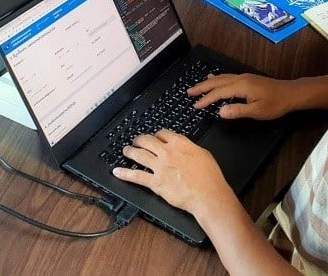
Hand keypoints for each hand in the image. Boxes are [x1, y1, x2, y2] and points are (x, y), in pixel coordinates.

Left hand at [112, 129, 235, 215]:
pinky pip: (136, 177)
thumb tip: (184, 148)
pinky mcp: (156, 183)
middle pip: (147, 141)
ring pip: (139, 155)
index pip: (163, 133)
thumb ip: (190, 148)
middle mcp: (167, 153)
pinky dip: (125, 174)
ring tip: (126, 150)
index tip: (155, 136)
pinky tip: (117, 171)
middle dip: (139, 139)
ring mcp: (160, 167)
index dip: (157, 134)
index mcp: (180, 144)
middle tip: (136, 140)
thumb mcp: (203, 154)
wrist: (207, 195)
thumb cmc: (209, 177)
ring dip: (130, 151)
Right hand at [188, 73, 293, 119]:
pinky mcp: (247, 79)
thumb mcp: (257, 111)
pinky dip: (217, 79)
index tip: (195, 106)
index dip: (206, 99)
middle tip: (189, 92)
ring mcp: (244, 77)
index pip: (219, 92)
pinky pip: (227, 77)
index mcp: (242, 86)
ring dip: (208, 83)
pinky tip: (215, 79)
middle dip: (202, 87)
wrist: (290, 93)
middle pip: (217, 82)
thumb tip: (220, 111)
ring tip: (197, 86)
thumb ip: (238, 111)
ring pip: (222, 78)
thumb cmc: (276, 104)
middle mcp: (241, 79)